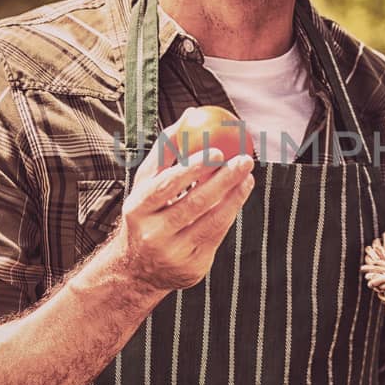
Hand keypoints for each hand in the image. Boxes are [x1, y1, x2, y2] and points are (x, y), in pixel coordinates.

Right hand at [116, 120, 256, 291]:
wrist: (137, 269)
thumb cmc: (146, 213)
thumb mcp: (146, 185)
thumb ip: (166, 152)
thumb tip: (191, 115)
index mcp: (138, 208)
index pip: (165, 185)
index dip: (191, 168)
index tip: (217, 150)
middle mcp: (153, 232)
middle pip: (192, 203)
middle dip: (222, 180)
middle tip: (244, 159)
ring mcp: (174, 252)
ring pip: (210, 221)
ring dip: (233, 195)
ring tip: (248, 174)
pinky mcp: (192, 266)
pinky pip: (217, 235)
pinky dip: (231, 211)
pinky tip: (241, 192)